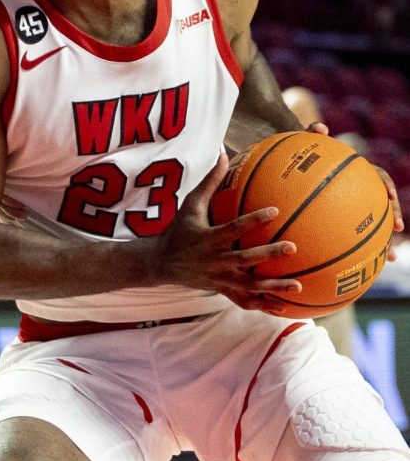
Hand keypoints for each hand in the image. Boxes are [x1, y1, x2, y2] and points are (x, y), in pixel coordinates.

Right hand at [147, 154, 300, 312]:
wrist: (162, 263)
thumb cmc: (179, 230)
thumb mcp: (191, 204)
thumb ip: (210, 182)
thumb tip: (224, 153)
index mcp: (209, 238)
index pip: (234, 228)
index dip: (254, 220)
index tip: (275, 211)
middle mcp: (216, 260)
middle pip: (246, 259)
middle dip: (269, 255)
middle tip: (293, 247)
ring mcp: (220, 279)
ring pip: (250, 286)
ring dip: (274, 287)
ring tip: (298, 285)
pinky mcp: (223, 291)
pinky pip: (246, 302)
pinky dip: (265, 306)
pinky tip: (285, 307)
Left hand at [309, 123, 403, 261]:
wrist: (293, 162)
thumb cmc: (302, 152)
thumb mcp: (306, 141)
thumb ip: (312, 133)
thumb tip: (320, 127)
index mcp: (357, 172)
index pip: (379, 177)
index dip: (387, 187)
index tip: (391, 197)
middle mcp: (361, 189)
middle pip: (384, 205)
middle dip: (392, 219)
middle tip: (395, 232)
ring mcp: (355, 204)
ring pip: (374, 225)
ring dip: (383, 241)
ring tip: (388, 258)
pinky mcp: (344, 218)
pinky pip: (354, 235)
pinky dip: (357, 249)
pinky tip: (355, 265)